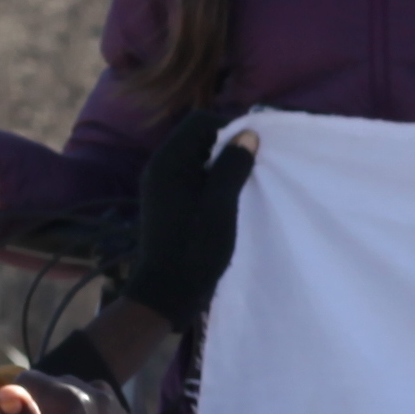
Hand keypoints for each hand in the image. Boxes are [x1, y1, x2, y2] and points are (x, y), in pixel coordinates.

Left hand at [120, 112, 254, 322]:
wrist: (168, 291)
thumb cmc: (194, 248)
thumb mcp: (220, 205)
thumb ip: (232, 166)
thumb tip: (248, 134)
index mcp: (169, 162)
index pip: (200, 122)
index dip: (229, 128)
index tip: (253, 150)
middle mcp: (161, 167)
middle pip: (197, 137)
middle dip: (227, 145)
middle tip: (252, 167)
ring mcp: (163, 185)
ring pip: (197, 157)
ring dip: (222, 163)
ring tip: (244, 184)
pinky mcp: (168, 200)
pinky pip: (193, 176)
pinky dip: (213, 179)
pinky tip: (229, 199)